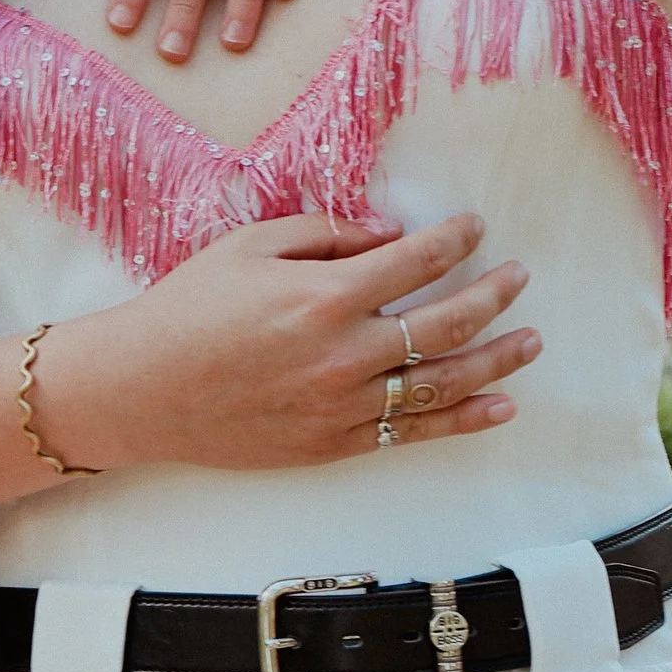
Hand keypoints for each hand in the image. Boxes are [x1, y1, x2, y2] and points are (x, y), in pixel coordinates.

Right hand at [37, 208, 539, 471]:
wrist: (141, 390)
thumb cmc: (188, 309)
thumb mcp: (250, 246)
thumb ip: (326, 234)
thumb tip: (390, 234)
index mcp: (323, 295)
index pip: (416, 260)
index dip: (455, 240)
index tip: (476, 228)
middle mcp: (343, 353)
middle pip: (445, 322)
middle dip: (493, 295)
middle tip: (519, 278)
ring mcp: (342, 405)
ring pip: (442, 382)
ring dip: (496, 360)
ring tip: (530, 342)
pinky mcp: (334, 443)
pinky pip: (413, 431)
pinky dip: (463, 419)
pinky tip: (498, 406)